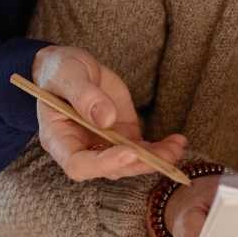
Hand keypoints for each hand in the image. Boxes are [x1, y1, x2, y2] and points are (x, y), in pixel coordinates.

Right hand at [31, 44, 186, 180]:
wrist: (69, 68)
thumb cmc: (59, 72)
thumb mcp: (67, 75)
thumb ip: (84, 95)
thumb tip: (106, 119)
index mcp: (59, 140)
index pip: (79, 165)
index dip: (104, 164)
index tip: (130, 152)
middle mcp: (82, 149)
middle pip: (111, 169)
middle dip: (140, 164)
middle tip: (165, 156)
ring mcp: (104, 145)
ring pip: (130, 163)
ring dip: (156, 159)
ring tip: (177, 148)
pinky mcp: (122, 136)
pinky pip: (142, 149)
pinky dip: (160, 149)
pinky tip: (178, 142)